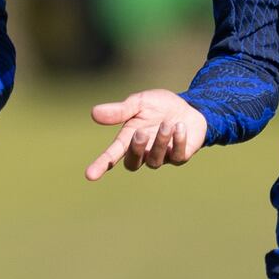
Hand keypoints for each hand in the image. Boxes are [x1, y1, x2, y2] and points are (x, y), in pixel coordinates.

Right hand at [85, 89, 207, 179]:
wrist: (189, 106)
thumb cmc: (159, 107)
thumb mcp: (139, 103)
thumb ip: (120, 111)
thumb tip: (94, 113)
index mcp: (128, 140)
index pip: (111, 156)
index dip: (101, 165)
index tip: (89, 175)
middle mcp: (143, 152)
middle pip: (132, 163)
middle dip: (136, 149)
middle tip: (140, 132)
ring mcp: (162, 157)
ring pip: (155, 160)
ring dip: (160, 141)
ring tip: (167, 123)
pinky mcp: (180, 156)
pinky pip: (177, 156)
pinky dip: (178, 141)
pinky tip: (180, 126)